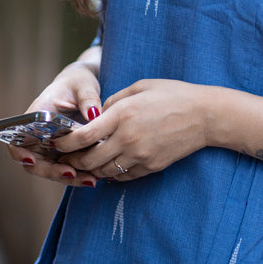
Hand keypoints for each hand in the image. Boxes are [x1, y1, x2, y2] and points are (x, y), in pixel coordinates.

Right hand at [6, 57, 103, 186]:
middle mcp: (39, 137)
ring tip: (90, 180)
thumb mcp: (84, 85)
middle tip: (71, 173)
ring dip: (68, 178)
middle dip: (51, 172)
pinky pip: (68, 169)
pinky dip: (79, 175)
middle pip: (36, 163)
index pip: (17, 140)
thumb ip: (88, 98)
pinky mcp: (66, 154)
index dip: (19, 153)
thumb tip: (94, 114)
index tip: (31, 160)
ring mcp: (51, 148)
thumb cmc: (79, 83)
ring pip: (53, 170)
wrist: (85, 90)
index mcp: (35, 118)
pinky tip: (94, 178)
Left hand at [54, 78, 211, 181]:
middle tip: (65, 158)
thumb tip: (96, 115)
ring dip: (90, 170)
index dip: (65, 143)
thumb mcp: (140, 87)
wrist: (205, 115)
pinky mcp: (151, 167)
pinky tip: (107, 168)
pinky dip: (111, 174)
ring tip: (82, 165)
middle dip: (73, 160)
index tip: (57, 143)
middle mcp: (127, 138)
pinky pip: (123, 176)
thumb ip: (114, 101)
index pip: (83, 136)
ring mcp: (140, 155)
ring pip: (104, 171)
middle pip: (89, 159)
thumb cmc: (173, 94)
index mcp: (122, 114)